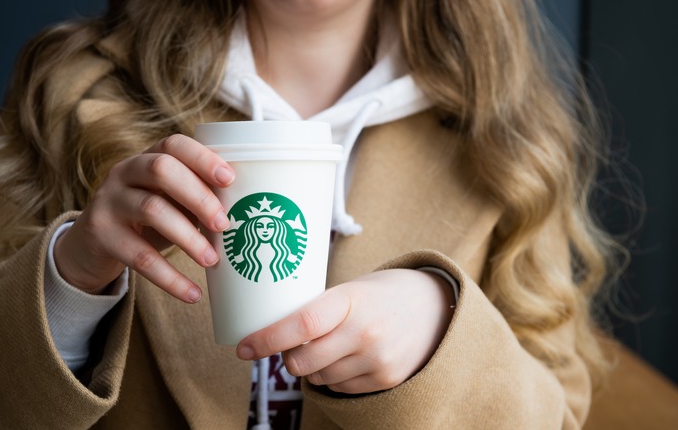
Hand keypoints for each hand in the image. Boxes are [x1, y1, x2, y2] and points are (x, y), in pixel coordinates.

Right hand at [53, 134, 233, 302]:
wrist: (91, 244)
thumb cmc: (147, 217)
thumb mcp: (168, 200)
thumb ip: (196, 198)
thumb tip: (245, 213)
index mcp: (147, 157)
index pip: (174, 145)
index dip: (202, 158)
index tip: (229, 179)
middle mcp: (124, 172)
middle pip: (162, 170)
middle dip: (198, 196)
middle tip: (224, 224)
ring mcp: (109, 201)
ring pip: (151, 210)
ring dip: (188, 237)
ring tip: (212, 260)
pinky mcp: (101, 234)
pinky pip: (139, 256)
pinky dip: (170, 278)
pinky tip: (192, 293)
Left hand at [236, 269, 455, 393]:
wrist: (435, 307)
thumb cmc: (381, 293)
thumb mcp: (351, 289)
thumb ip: (318, 309)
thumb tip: (271, 335)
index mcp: (351, 299)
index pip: (302, 323)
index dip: (267, 338)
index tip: (242, 348)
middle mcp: (365, 331)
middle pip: (302, 361)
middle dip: (288, 358)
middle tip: (294, 344)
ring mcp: (377, 358)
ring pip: (318, 378)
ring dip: (313, 367)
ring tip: (334, 345)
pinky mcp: (386, 379)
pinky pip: (340, 389)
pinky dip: (335, 377)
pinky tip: (351, 357)